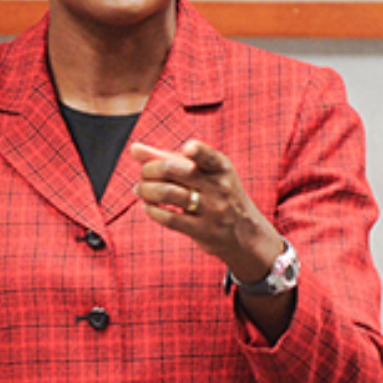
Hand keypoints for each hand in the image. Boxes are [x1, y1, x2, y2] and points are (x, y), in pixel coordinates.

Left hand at [130, 139, 284, 281]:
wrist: (246, 234)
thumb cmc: (219, 196)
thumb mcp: (207, 175)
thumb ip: (172, 159)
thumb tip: (135, 148)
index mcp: (221, 168)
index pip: (208, 156)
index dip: (197, 151)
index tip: (186, 148)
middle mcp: (218, 187)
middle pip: (175, 170)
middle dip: (150, 169)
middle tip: (143, 174)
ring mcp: (211, 210)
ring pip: (167, 193)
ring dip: (145, 190)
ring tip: (140, 190)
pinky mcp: (202, 231)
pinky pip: (169, 218)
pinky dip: (152, 210)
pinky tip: (149, 207)